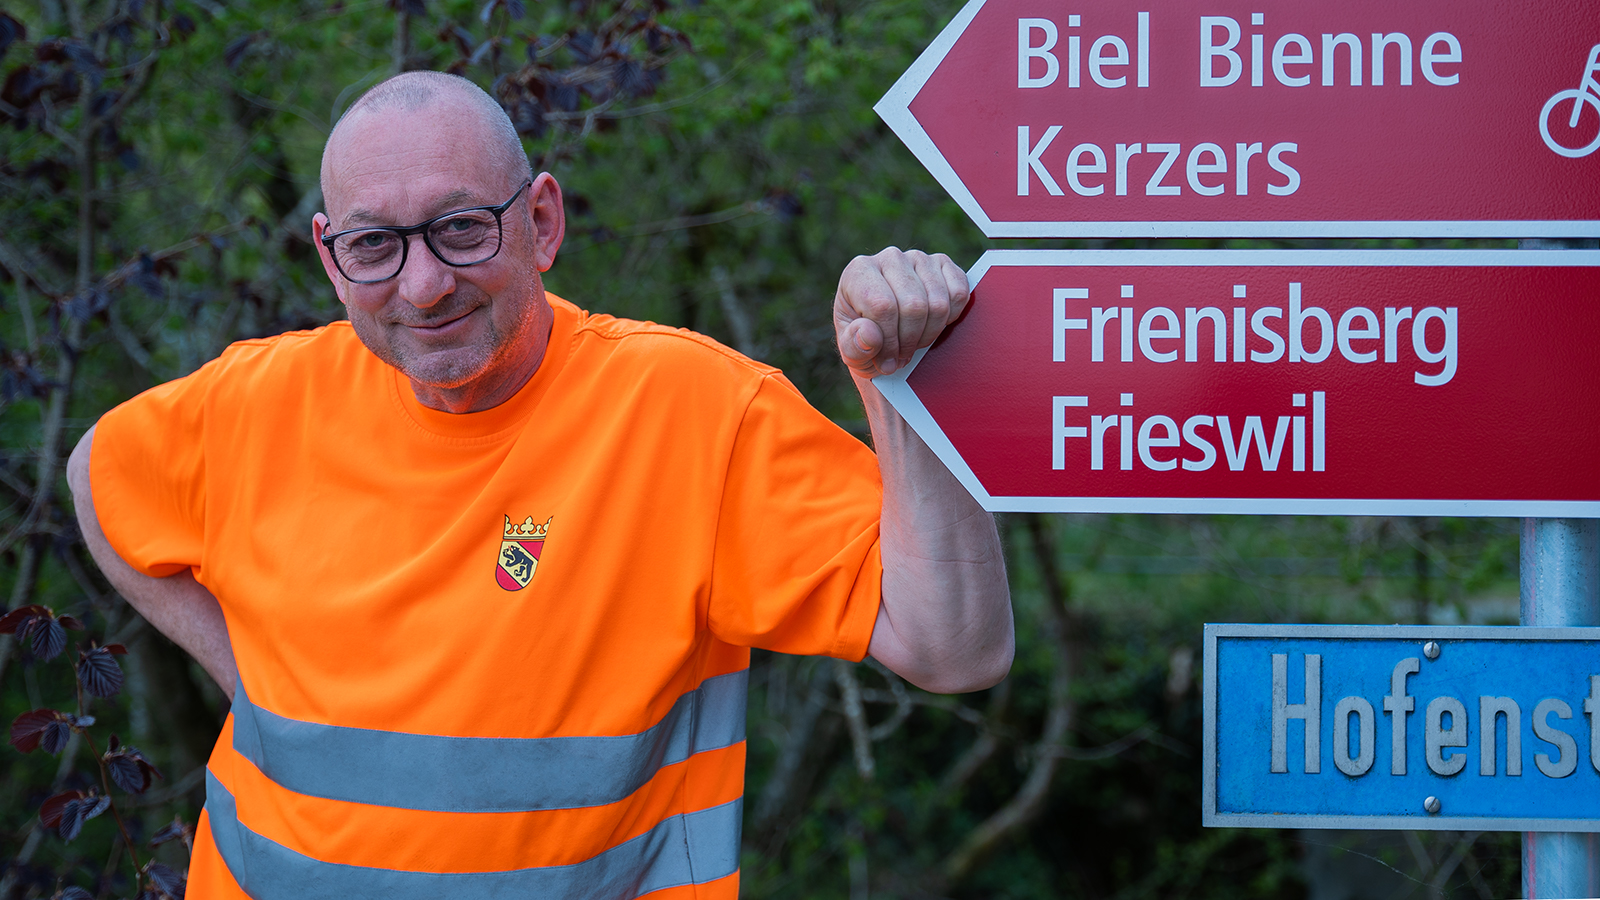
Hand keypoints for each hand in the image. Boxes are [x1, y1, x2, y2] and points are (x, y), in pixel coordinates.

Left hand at [834, 247, 969, 377]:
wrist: (882, 332)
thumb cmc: (863, 342)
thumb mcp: (850, 352)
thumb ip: (854, 346)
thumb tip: (870, 334)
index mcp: (858, 272)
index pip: (883, 307)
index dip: (890, 342)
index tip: (888, 361)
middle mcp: (889, 258)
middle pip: (914, 306)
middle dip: (911, 341)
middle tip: (903, 355)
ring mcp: (918, 258)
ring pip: (939, 304)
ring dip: (930, 334)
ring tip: (914, 343)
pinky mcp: (943, 264)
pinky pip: (959, 294)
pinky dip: (951, 318)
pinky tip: (932, 325)